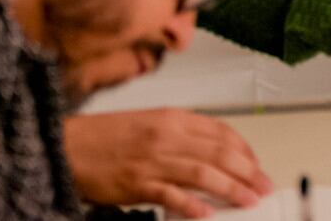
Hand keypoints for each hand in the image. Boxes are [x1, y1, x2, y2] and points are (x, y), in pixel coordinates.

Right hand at [64, 109, 271, 218]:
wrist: (66, 146)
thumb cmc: (106, 137)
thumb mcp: (152, 122)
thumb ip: (183, 135)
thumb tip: (214, 152)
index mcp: (174, 118)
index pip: (222, 132)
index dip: (246, 150)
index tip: (257, 165)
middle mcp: (168, 136)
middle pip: (220, 153)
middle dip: (248, 172)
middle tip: (264, 186)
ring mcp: (153, 160)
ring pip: (203, 173)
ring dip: (231, 188)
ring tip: (248, 200)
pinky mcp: (136, 184)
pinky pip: (171, 195)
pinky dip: (192, 204)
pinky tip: (207, 212)